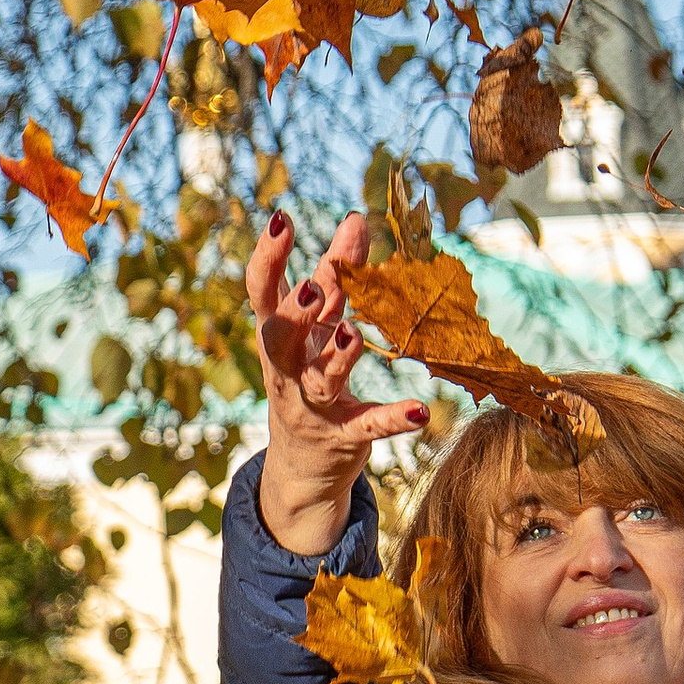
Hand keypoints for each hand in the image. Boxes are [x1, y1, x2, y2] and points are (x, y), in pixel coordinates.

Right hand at [246, 208, 429, 554]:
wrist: (302, 465)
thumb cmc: (308, 376)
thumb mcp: (317, 328)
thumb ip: (335, 278)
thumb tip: (355, 219)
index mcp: (278, 337)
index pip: (263, 293)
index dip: (268, 258)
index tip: (281, 219)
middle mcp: (287, 371)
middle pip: (281, 339)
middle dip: (295, 313)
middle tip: (313, 286)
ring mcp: (312, 406)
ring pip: (321, 382)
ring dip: (337, 359)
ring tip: (354, 334)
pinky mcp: (344, 436)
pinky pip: (368, 426)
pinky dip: (393, 419)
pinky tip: (420, 411)